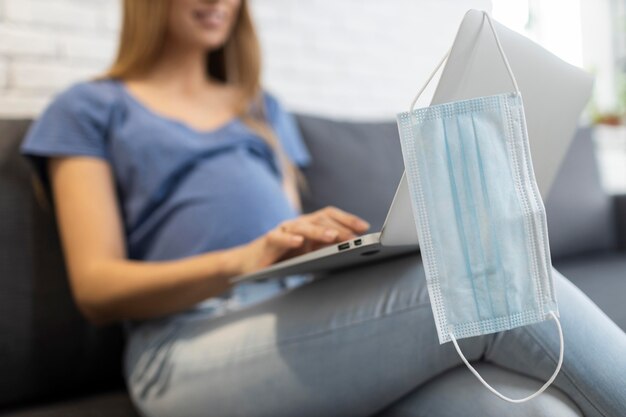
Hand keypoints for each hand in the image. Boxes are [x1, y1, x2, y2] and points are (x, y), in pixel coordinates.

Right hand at [236, 206, 369, 274]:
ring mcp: (283, 230)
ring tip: (332, 236)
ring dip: (318, 231)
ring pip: (302, 226)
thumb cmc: (284, 257)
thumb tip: (351, 246)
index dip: (347, 218)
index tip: (365, 227)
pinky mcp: (269, 240)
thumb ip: (326, 247)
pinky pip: (280, 238)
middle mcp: (297, 223)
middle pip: (320, 218)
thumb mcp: (309, 253)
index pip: (330, 215)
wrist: (252, 262)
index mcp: (309, 224)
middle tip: (353, 237)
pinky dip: (290, 239)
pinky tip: (299, 243)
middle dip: (339, 227)